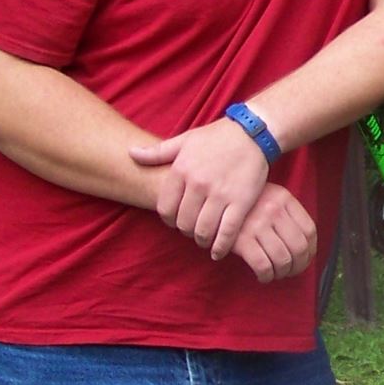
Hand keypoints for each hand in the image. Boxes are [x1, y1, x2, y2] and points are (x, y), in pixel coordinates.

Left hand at [129, 117, 273, 258]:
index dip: (169, 220)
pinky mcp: (241, 202)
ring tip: (205, 240)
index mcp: (181, 170)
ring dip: (201, 240)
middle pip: (183, 223)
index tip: (177, 221)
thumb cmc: (217, 136)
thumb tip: (130, 153)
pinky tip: (218, 252)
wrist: (253, 132)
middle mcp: (198, 184)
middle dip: (186, 231)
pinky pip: (227, 232)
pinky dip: (220, 247)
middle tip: (192, 231)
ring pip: (203, 230)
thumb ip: (157, 152)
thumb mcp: (185, 140)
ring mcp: (220, 194)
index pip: (165, 209)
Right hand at [229, 183, 317, 281]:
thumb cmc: (245, 205)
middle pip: (299, 248)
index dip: (311, 250)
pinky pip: (263, 265)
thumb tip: (307, 248)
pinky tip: (263, 276)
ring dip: (282, 273)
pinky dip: (266, 276)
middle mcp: (273, 210)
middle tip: (290, 271)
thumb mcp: (269, 198)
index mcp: (284, 199)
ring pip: (283, 259)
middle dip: (298, 266)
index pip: (309, 230)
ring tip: (276, 274)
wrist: (212, 204)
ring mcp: (257, 224)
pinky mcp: (241, 240)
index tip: (305, 259)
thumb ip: (288, 215)